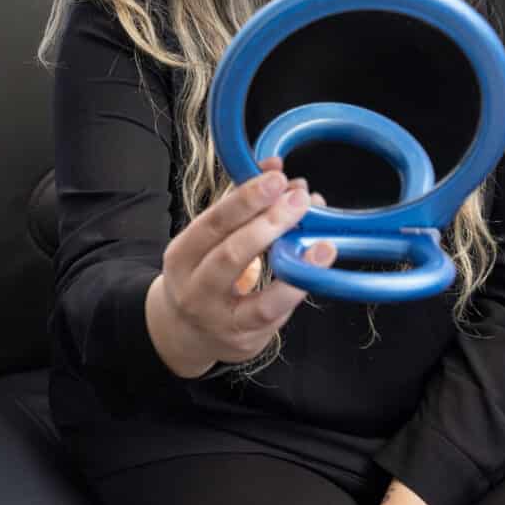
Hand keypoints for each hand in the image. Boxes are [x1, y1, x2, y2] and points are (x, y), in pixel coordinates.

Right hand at [144, 156, 335, 377]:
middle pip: (231, 255)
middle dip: (269, 224)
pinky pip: (276, 315)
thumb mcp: (209, 239)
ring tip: (322, 243)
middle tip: (300, 200)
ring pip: (257, 294)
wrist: (185, 332)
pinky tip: (316, 270)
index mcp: (182, 254)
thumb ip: (240, 205)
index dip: (246, 199)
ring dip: (293, 266)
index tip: (277, 177)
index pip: (213, 223)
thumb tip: (274, 165)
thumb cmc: (203, 274)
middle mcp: (195, 289)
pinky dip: (297, 291)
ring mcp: (220, 319)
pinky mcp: (245, 340)